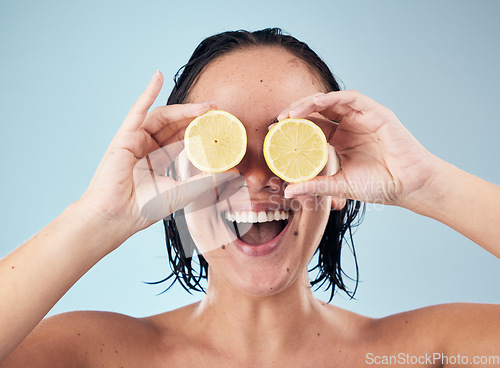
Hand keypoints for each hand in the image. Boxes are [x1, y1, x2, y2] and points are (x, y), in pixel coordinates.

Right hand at [78, 71, 238, 243]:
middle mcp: (147, 148)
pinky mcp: (124, 136)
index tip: (220, 125)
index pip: (182, 138)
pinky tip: (157, 76)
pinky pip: (137, 110)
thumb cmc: (145, 208)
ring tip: (206, 106)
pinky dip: (147, 92)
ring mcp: (135, 140)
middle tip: (218, 110)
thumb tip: (232, 171)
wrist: (118, 216)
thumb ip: (206, 180)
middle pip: (175, 124)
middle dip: (196, 116)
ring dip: (184, 109)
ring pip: (162, 117)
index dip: (200, 130)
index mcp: (158, 160)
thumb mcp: (184, 191)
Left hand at [278, 90, 440, 210]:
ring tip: (290, 114)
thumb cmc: (379, 185)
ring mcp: (363, 118)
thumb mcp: (340, 185)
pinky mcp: (376, 113)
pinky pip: (352, 99)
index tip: (274, 133)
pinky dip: (333, 98)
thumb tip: (287, 192)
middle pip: (318, 112)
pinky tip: (316, 103)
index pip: (313, 128)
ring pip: (331, 102)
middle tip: (277, 121)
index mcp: (341, 141)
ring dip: (309, 103)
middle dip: (296, 114)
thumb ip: (315, 185)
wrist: (409, 187)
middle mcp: (349, 126)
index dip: (293, 128)